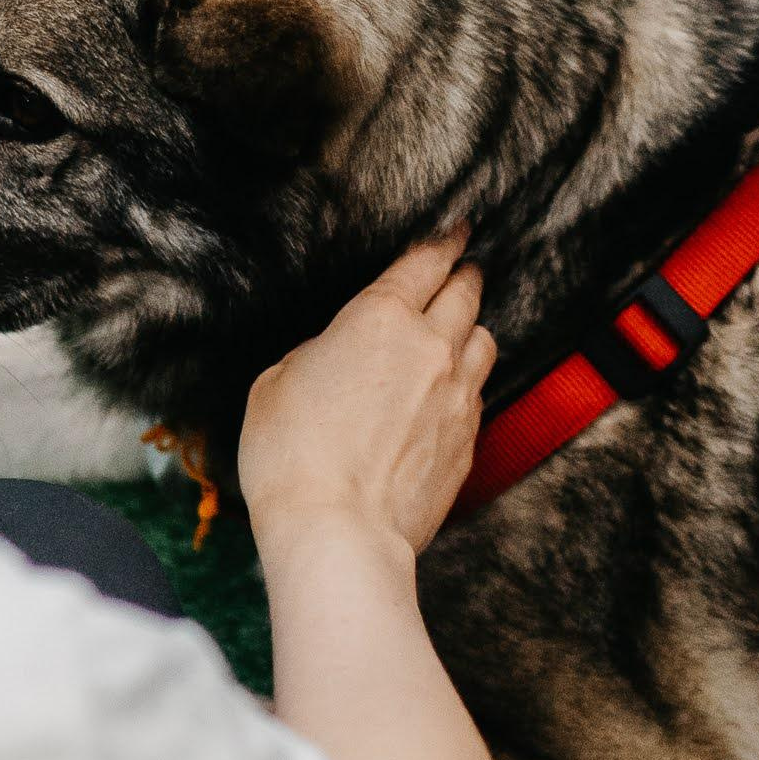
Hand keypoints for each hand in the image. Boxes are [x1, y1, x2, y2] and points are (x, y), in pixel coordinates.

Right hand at [240, 229, 495, 555]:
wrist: (339, 529)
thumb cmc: (292, 455)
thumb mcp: (276, 383)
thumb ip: (318, 353)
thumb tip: (339, 355)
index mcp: (378, 318)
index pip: (425, 263)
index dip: (442, 241)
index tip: (454, 230)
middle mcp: (431, 347)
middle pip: (465, 295)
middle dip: (463, 276)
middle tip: (461, 269)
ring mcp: (457, 395)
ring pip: (483, 342)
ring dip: (470, 330)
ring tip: (456, 333)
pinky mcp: (468, 440)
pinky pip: (477, 395)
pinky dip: (464, 385)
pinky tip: (443, 395)